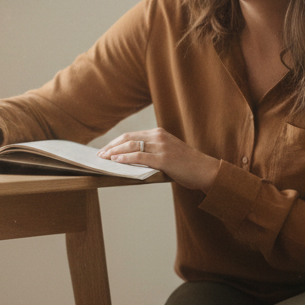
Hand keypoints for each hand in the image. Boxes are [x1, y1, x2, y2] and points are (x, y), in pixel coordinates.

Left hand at [96, 128, 218, 191]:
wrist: (205, 170)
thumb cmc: (187, 166)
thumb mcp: (168, 154)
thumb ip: (152, 153)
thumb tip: (131, 160)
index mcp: (159, 133)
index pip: (131, 135)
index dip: (115, 142)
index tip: (104, 150)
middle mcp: (159, 136)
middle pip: (128, 139)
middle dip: (111, 147)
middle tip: (99, 155)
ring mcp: (162, 146)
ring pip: (131, 146)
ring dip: (114, 152)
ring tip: (104, 158)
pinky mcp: (164, 159)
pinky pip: (140, 156)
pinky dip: (125, 158)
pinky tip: (116, 161)